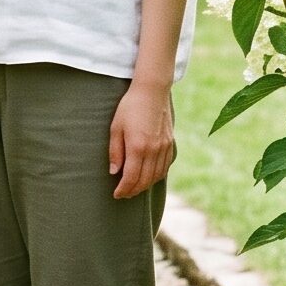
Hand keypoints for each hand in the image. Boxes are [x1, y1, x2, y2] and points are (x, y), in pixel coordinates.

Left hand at [108, 81, 174, 200]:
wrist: (152, 91)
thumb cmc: (130, 107)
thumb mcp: (116, 128)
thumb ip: (116, 152)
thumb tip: (114, 172)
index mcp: (138, 146)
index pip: (131, 177)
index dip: (123, 189)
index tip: (116, 194)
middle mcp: (153, 150)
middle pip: (145, 180)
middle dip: (133, 191)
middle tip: (124, 194)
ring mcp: (164, 147)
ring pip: (156, 176)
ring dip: (145, 186)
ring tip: (134, 188)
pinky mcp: (170, 143)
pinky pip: (165, 167)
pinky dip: (156, 176)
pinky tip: (149, 177)